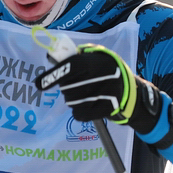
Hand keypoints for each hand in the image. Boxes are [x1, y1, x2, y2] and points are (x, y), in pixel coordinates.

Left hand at [35, 44, 162, 134]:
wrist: (133, 93)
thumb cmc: (108, 72)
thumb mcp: (98, 57)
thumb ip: (77, 57)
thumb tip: (52, 57)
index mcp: (101, 60)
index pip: (72, 66)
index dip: (54, 74)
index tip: (39, 84)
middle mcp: (106, 76)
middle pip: (69, 87)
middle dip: (66, 88)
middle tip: (76, 85)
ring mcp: (108, 94)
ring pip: (72, 102)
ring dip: (73, 100)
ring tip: (85, 94)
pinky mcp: (109, 110)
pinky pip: (80, 114)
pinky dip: (78, 112)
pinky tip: (87, 106)